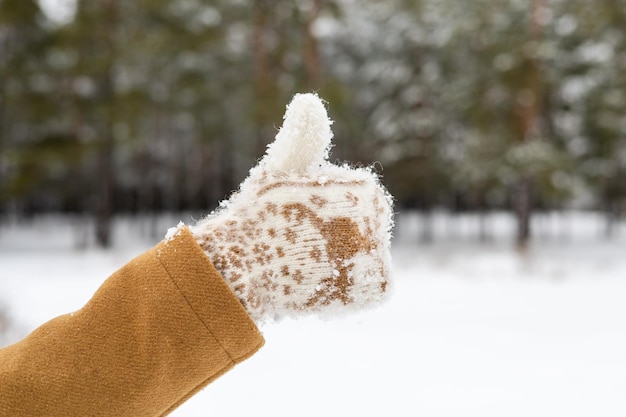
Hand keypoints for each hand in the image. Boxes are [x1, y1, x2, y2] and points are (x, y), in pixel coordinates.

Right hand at [190, 93, 393, 322]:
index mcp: (364, 188)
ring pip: (367, 261)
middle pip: (366, 233)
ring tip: (312, 266)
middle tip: (305, 247)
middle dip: (340, 241)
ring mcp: (378, 255)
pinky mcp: (377, 288)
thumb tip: (309, 99)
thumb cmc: (257, 216)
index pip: (360, 205)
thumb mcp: (280, 169)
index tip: (303, 221)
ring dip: (344, 266)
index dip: (329, 215)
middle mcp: (378, 220)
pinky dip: (353, 292)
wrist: (244, 269)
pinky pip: (372, 289)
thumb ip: (303, 137)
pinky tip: (325, 285)